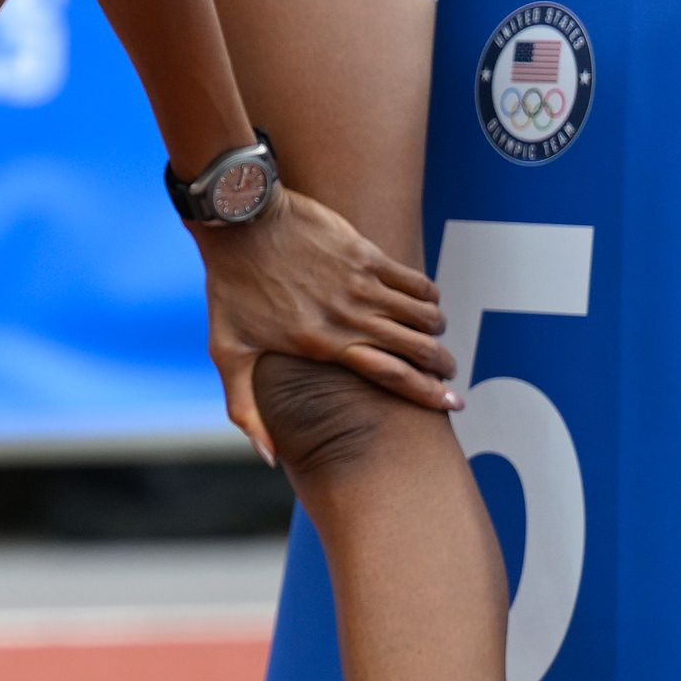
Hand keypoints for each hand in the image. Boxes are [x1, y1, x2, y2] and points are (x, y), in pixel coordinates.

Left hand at [196, 190, 457, 463]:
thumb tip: (267, 459)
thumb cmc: (230, 286)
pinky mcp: (365, 254)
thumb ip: (245, 409)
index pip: (391, 376)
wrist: (238, 221)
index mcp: (323, 345)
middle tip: (449, 373)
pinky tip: (428, 301)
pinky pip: (414, 280)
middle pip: (417, 347)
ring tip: (436, 337)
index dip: (428, 393)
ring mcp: (360, 283)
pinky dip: (428, 294)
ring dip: (437, 329)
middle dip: (442, 365)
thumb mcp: (228, 352)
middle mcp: (348, 316)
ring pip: (423, 313)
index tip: (453, 405)